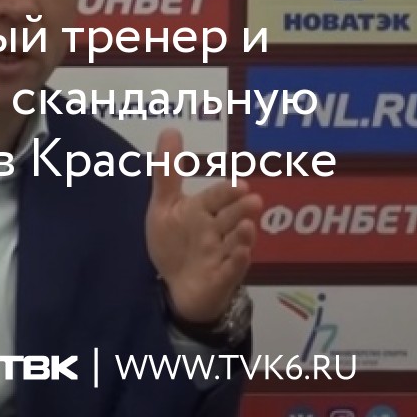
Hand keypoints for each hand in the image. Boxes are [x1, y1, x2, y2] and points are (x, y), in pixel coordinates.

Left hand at [145, 128, 262, 323]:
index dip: (226, 192)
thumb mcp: (164, 207)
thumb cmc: (175, 242)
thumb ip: (167, 172)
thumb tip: (170, 130)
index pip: (216, 198)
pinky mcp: (222, 279)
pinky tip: (241, 255)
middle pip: (230, 218)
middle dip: (240, 210)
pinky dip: (237, 263)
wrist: (176, 287)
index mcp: (203, 211)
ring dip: (242, 236)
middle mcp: (217, 231)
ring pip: (236, 243)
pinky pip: (232, 270)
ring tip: (246, 227)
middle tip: (251, 200)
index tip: (240, 185)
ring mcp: (222, 255)